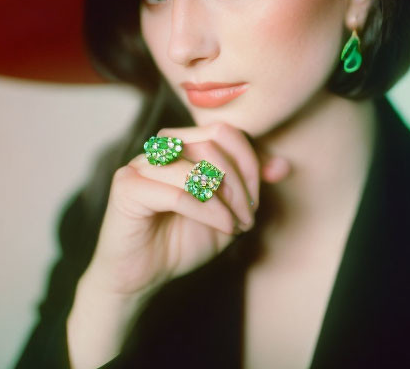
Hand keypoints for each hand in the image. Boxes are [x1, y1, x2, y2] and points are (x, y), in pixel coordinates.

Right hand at [81, 122, 290, 301]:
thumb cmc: (180, 241)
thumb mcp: (226, 212)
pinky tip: (222, 227)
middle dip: (240, 183)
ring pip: (196, 166)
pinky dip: (208, 211)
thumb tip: (283, 165)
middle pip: (212, 143)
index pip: (224, 131)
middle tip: (247, 216)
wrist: (140, 277)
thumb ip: (250, 186)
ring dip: (226, 200)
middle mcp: (159, 148)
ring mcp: (140, 164)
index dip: (248, 163)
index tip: (255, 201)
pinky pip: (178, 192)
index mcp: (180, 145)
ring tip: (234, 224)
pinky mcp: (126, 187)